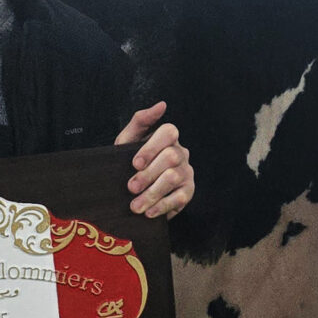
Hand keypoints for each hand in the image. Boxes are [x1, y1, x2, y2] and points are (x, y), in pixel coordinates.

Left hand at [116, 101, 194, 219]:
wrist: (132, 188)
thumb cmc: (130, 160)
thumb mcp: (129, 140)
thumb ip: (141, 120)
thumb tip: (162, 105)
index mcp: (168, 137)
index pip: (169, 132)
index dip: (152, 148)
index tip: (135, 163)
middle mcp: (181, 153)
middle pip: (171, 158)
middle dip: (148, 174)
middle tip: (131, 187)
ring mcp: (187, 172)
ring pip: (174, 179)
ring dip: (152, 194)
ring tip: (135, 205)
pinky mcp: (188, 192)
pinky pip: (180, 198)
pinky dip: (162, 206)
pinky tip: (148, 212)